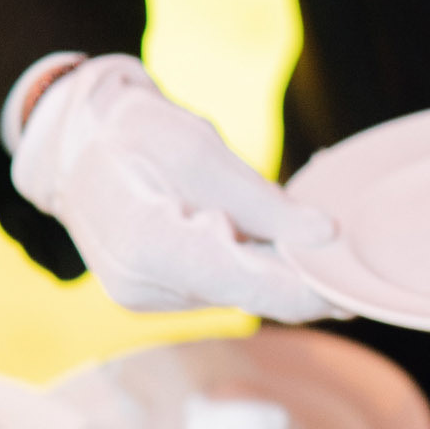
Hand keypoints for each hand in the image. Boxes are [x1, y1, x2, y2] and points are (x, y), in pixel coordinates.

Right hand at [11, 55, 345, 321]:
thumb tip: (325, 236)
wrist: (74, 142)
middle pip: (243, 293)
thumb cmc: (135, 131)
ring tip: (307, 238)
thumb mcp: (201, 148)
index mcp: (148, 246)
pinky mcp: (155, 294)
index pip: (244, 282)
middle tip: (351, 271)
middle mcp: (142, 286)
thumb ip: (262, 201)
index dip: (304, 291)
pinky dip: (247, 264)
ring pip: (234, 291)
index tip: (354, 292)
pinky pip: (217, 284)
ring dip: (273, 269)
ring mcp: (145, 297)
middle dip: (297, 281)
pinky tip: (267, 239)